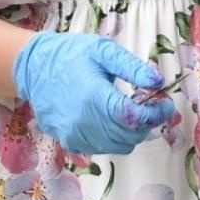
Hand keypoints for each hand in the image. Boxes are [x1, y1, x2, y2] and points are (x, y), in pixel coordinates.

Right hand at [11, 31, 173, 154]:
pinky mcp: (68, 142)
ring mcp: (73, 135)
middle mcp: (82, 121)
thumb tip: (158, 81)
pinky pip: (103, 148)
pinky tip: (113, 119)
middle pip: (129, 135)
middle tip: (152, 105)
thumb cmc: (71, 55)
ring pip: (119, 146)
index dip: (155, 113)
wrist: (34, 68)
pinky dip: (115, 138)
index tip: (165, 104)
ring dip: (133, 132)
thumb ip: (132, 67)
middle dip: (148, 122)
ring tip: (132, 110)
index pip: (132, 116)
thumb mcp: (103, 51)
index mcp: (92, 96)